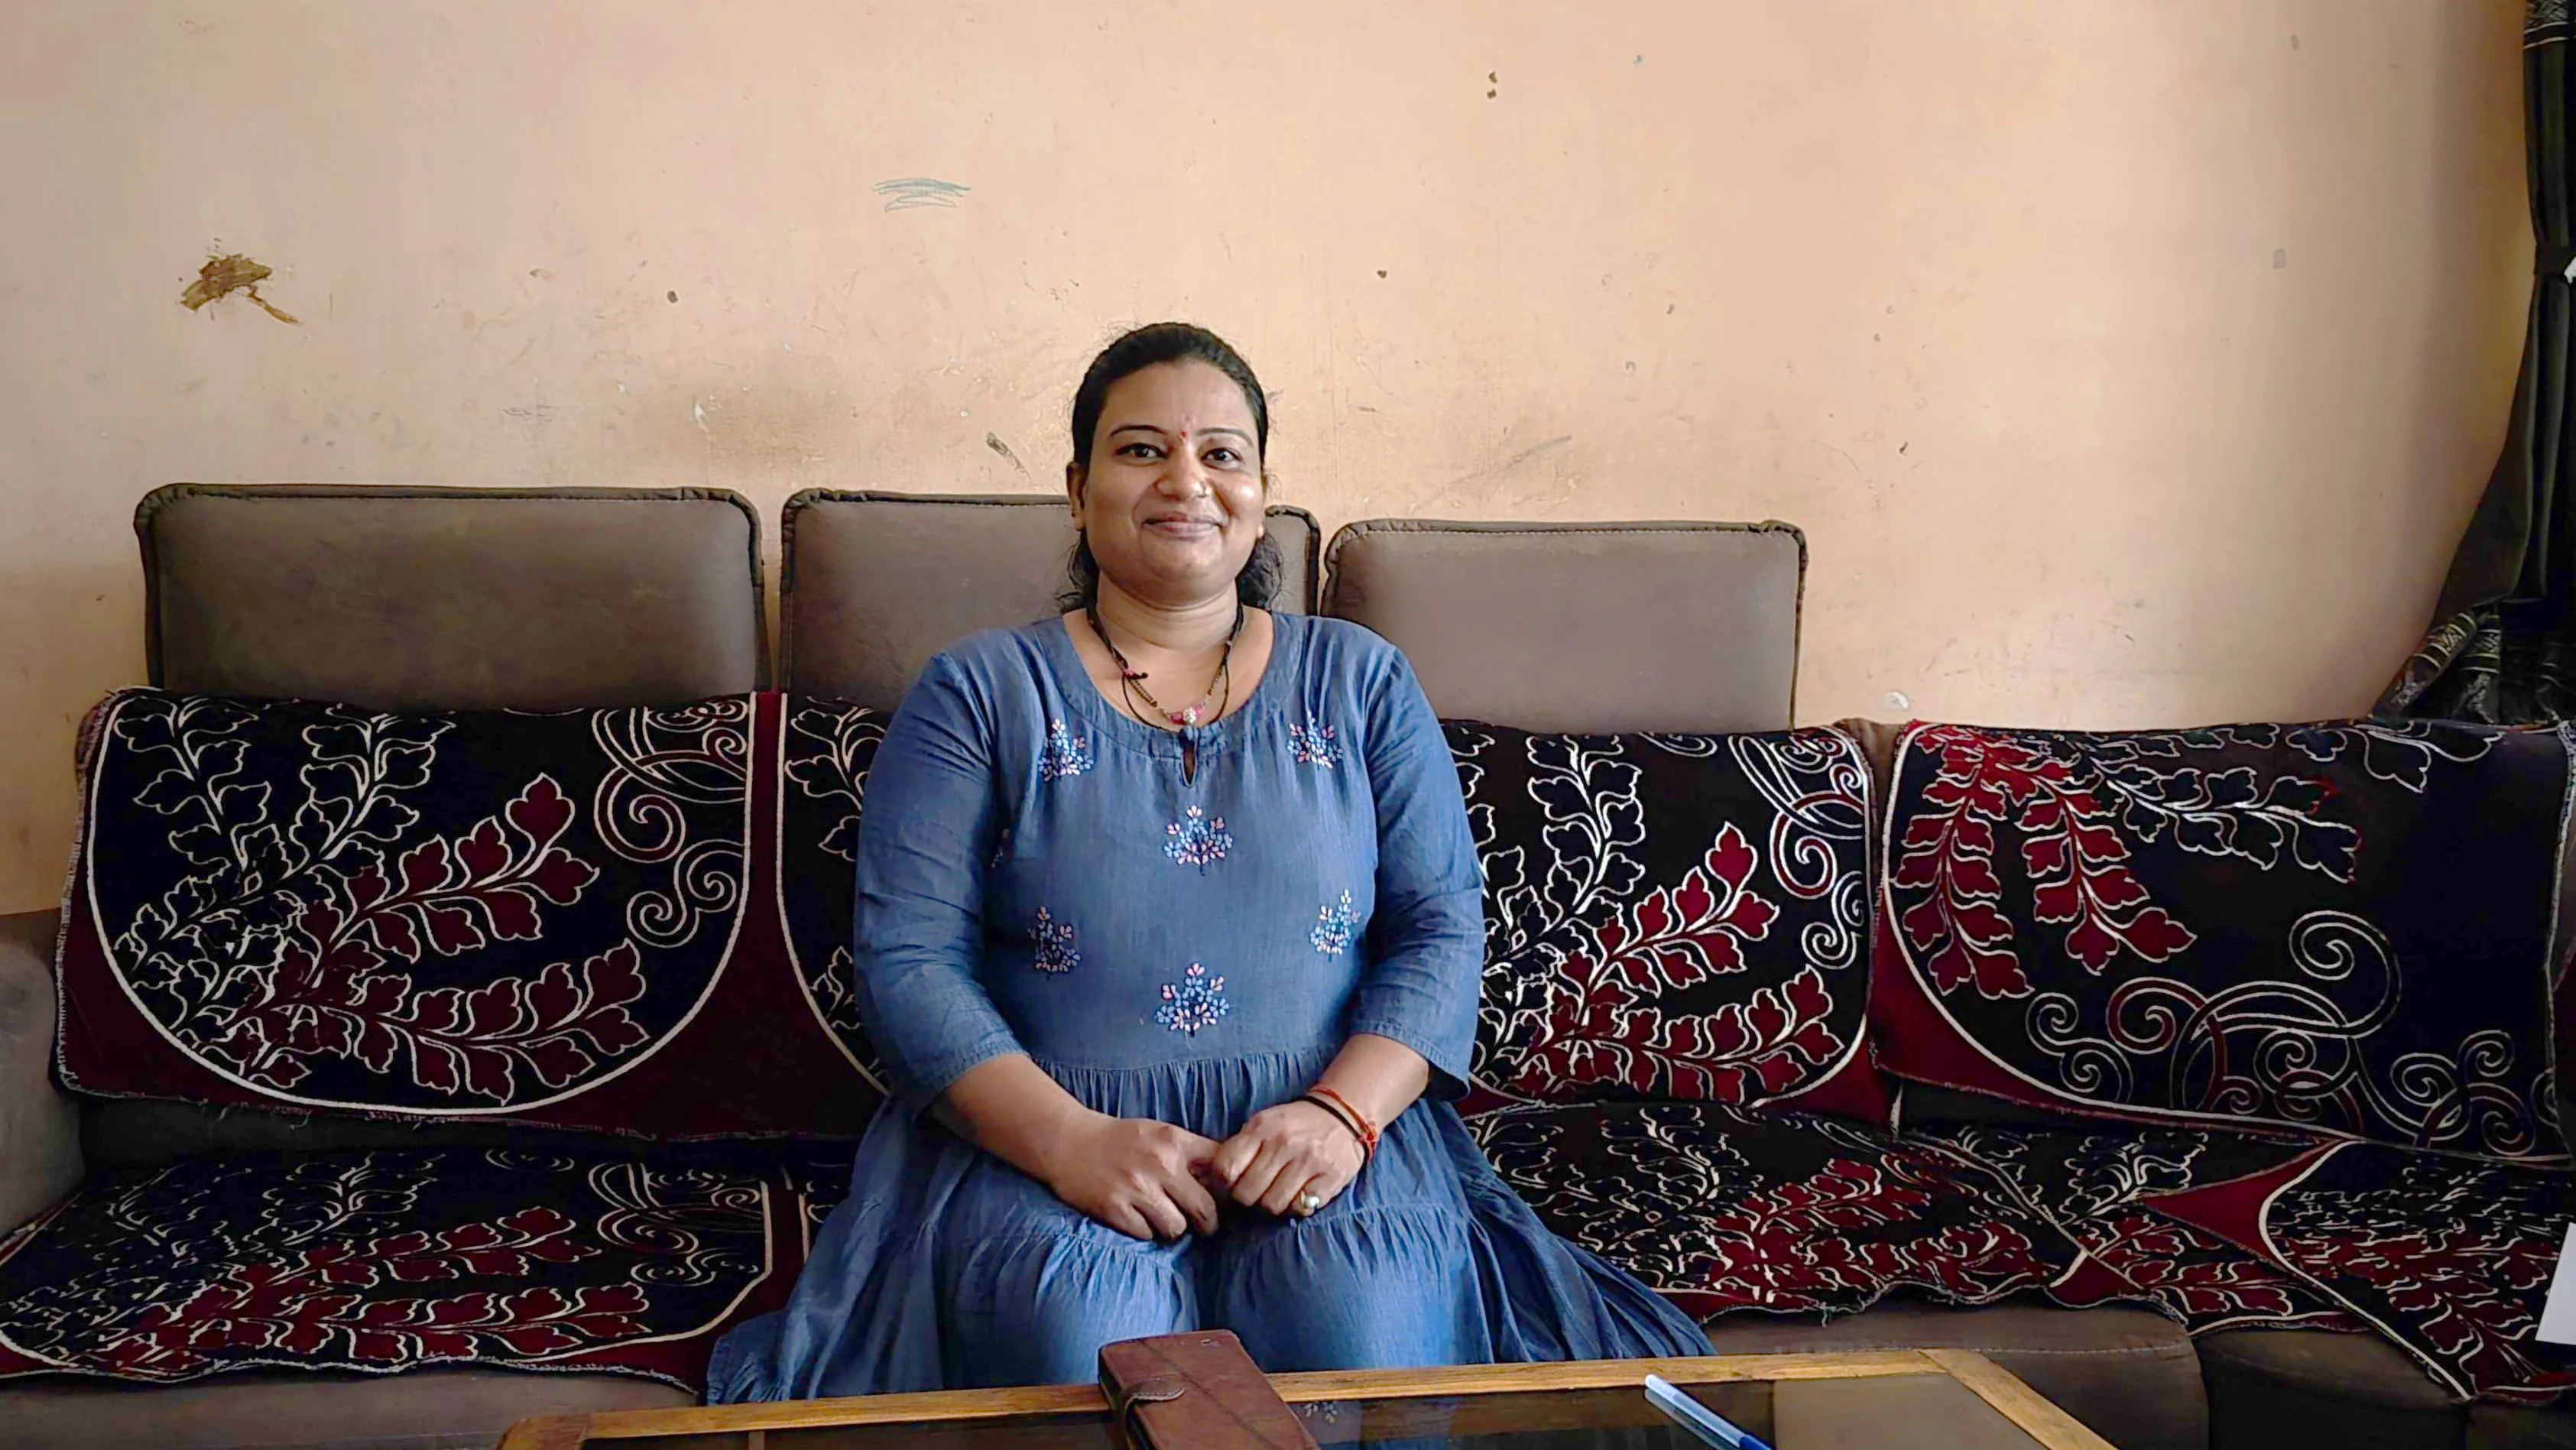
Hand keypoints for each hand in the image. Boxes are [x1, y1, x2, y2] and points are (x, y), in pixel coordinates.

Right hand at [1038, 1112, 1223, 1240]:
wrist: (1068, 1141)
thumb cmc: (1119, 1139)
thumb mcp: (1159, 1133)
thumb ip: (1190, 1152)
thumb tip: (1225, 1179)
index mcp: (1174, 1140)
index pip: (1220, 1169)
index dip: (1227, 1188)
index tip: (1224, 1198)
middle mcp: (1160, 1163)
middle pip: (1204, 1209)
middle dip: (1206, 1222)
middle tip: (1203, 1225)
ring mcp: (1136, 1187)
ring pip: (1176, 1227)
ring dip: (1172, 1228)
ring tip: (1163, 1219)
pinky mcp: (1114, 1208)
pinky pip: (1146, 1235)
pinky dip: (1145, 1231)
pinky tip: (1138, 1218)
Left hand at [1208, 1101, 1365, 1217]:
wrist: (1341, 1115)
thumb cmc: (1294, 1125)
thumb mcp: (1262, 1124)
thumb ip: (1240, 1148)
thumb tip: (1214, 1181)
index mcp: (1261, 1128)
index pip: (1225, 1168)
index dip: (1224, 1184)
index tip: (1232, 1184)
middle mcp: (1284, 1143)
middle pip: (1247, 1193)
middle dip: (1248, 1198)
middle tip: (1258, 1191)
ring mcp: (1309, 1161)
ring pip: (1272, 1205)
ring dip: (1273, 1204)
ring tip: (1279, 1192)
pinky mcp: (1330, 1177)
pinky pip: (1300, 1209)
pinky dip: (1297, 1207)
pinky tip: (1300, 1194)